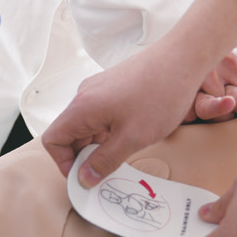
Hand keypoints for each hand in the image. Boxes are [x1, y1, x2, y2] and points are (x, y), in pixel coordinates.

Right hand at [42, 40, 236, 187]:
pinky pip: (99, 114)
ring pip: (85, 125)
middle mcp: (84, 96)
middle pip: (68, 133)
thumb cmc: (160, 95)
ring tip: (120, 156)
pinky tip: (128, 137)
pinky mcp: (112, 86)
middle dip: (81, 157)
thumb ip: (105, 161)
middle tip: (104, 174)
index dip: (63, 164)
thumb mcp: (133, 138)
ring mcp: (98, 89)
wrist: (183, 57)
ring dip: (96, 145)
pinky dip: (106, 131)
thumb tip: (84, 178)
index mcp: (82, 108)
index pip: (52, 141)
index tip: (84, 178)